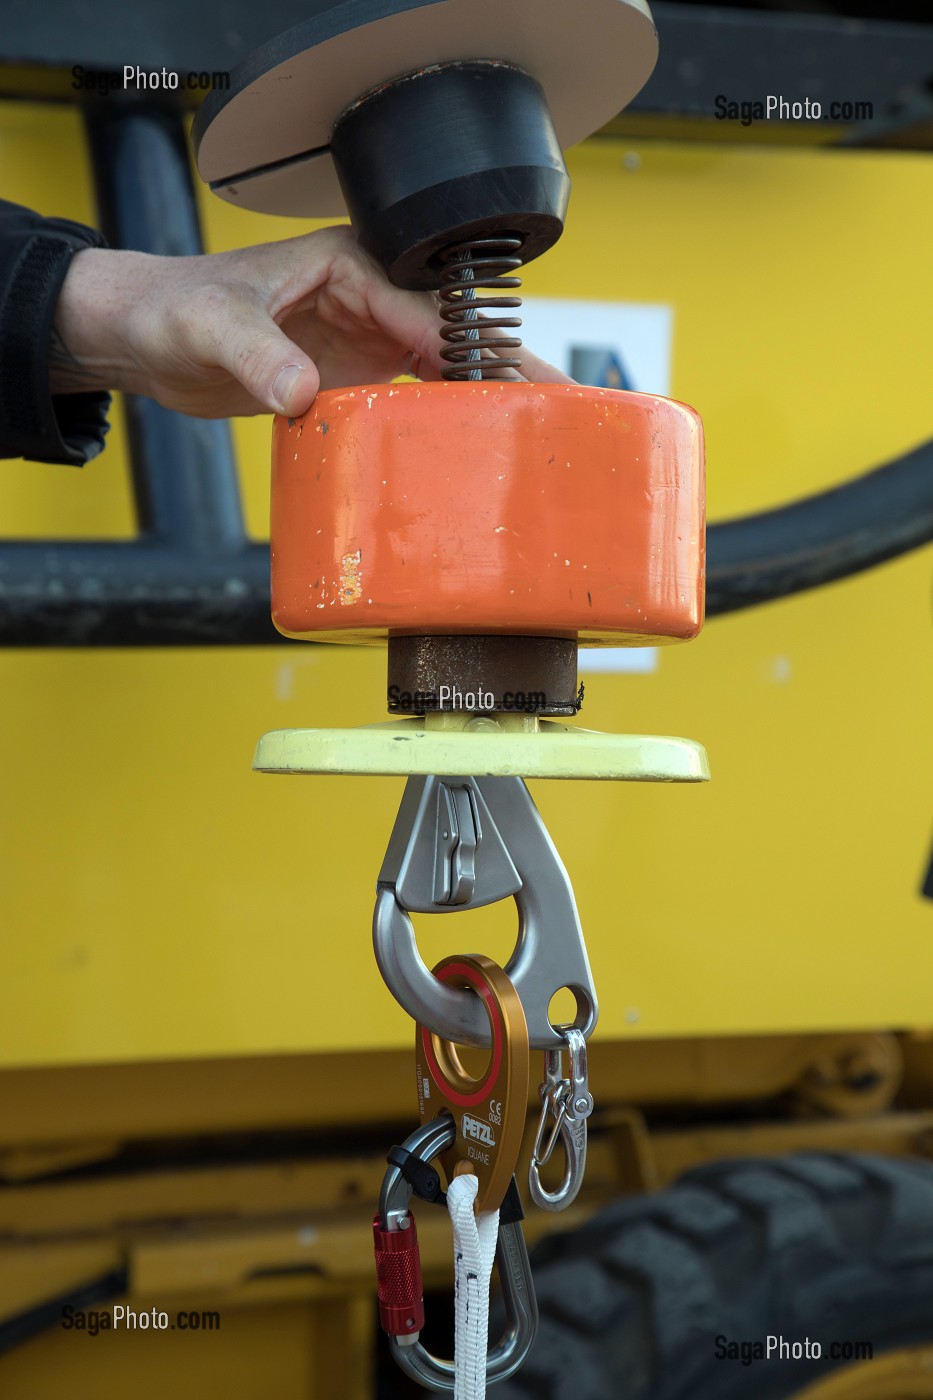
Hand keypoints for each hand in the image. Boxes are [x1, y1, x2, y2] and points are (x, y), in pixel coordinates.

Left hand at [50, 225, 572, 417]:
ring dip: (485, 395)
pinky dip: (444, 418)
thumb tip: (300, 392)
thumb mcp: (213, 327)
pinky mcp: (353, 374)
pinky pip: (411, 395)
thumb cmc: (174, 307)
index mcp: (347, 263)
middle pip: (453, 335)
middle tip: (557, 404)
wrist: (145, 336)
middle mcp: (367, 296)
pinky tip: (475, 444)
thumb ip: (258, 355)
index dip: (464, 351)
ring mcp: (365, 337)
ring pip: (443, 367)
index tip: (500, 388)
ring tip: (536, 429)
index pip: (421, 311)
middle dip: (504, 366)